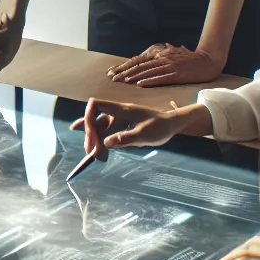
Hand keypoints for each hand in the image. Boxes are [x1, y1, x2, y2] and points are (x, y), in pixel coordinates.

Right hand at [67, 97, 209, 159]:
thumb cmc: (160, 127)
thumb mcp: (145, 135)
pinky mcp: (121, 127)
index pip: (96, 105)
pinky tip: (99, 152)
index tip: (91, 135)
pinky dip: (101, 141)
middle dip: (90, 134)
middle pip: (94, 118)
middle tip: (91, 151)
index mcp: (122, 110)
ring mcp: (118, 119)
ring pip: (99, 126)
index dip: (88, 117)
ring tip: (93, 155)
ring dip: (94, 139)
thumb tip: (106, 143)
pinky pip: (106, 132)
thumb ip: (126, 138)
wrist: (172, 124)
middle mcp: (117, 112)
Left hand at [107, 43, 224, 86]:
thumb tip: (168, 45)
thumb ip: (170, 50)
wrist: (208, 61)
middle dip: (125, 72)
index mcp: (161, 54)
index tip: (113, 71)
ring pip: (148, 71)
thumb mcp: (179, 52)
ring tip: (123, 81)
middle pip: (140, 65)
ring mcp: (169, 66)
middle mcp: (163, 58)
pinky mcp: (176, 74)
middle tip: (112, 78)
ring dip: (134, 76)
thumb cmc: (193, 58)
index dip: (125, 66)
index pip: (139, 60)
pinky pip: (160, 77)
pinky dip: (149, 81)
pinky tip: (140, 84)